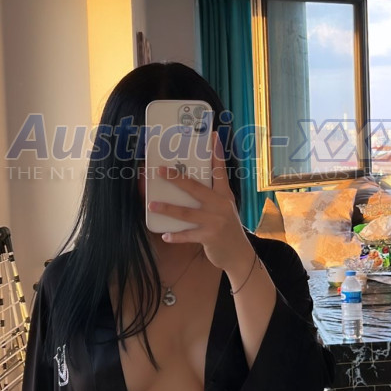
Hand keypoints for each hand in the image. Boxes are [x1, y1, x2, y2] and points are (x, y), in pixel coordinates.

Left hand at [148, 133, 253, 276]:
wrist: (238, 253)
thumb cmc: (226, 227)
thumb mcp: (225, 207)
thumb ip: (211, 195)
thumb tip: (186, 184)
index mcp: (225, 194)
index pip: (220, 170)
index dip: (216, 153)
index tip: (212, 136)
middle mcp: (221, 205)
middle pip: (195, 188)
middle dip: (176, 178)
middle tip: (160, 171)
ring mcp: (215, 221)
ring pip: (186, 212)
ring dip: (167, 208)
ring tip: (152, 205)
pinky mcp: (209, 237)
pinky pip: (187, 235)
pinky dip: (175, 236)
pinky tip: (164, 235)